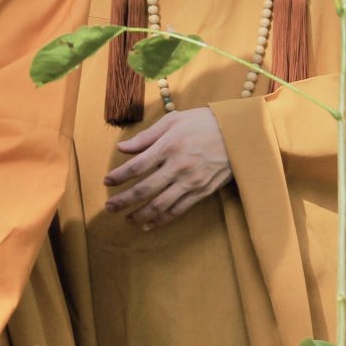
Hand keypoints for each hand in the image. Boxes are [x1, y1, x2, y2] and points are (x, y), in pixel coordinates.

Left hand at [103, 108, 233, 229]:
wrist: (239, 134)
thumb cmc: (203, 123)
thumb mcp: (173, 121)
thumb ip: (146, 137)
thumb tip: (122, 148)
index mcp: (169, 146)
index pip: (137, 166)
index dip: (119, 176)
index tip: (107, 181)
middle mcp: (178, 166)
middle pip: (145, 189)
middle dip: (123, 201)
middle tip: (109, 208)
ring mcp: (191, 181)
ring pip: (160, 205)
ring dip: (140, 215)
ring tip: (127, 220)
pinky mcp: (202, 192)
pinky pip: (179, 210)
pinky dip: (162, 219)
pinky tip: (150, 224)